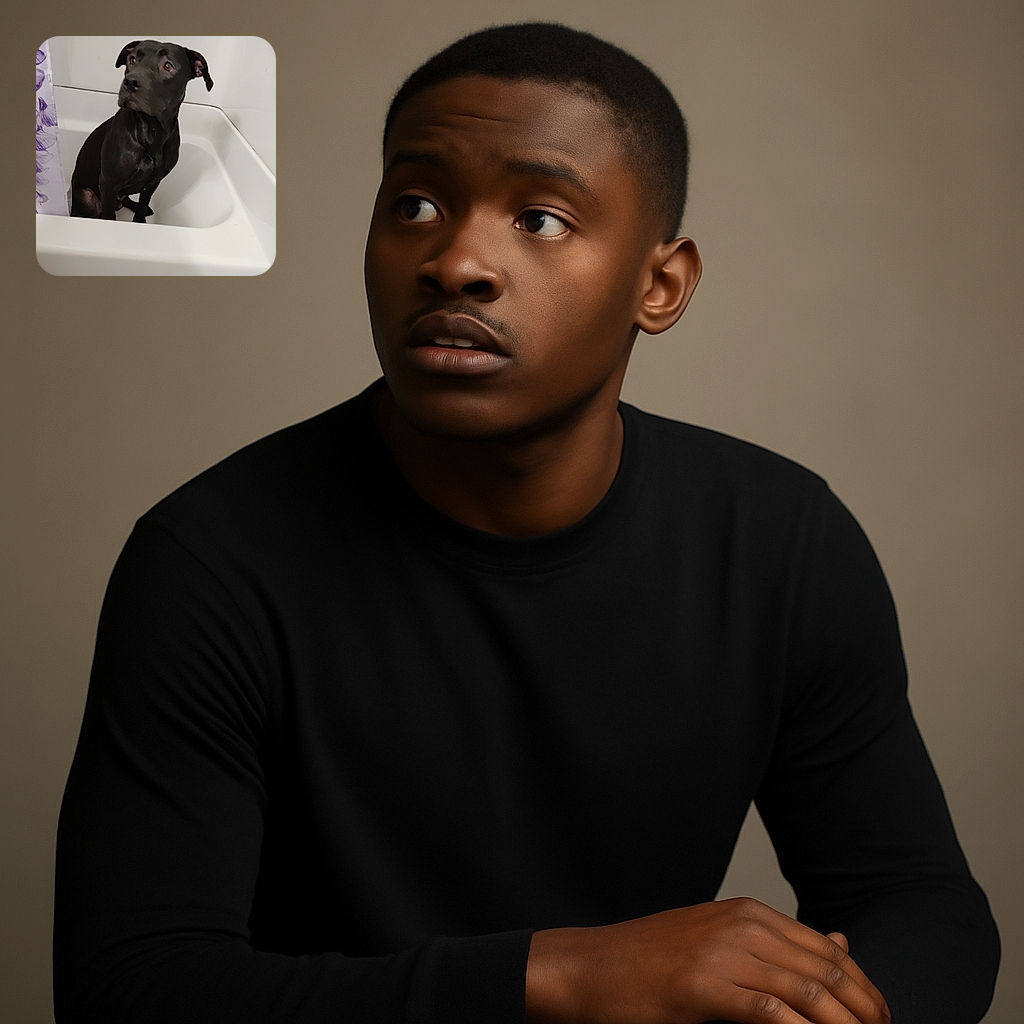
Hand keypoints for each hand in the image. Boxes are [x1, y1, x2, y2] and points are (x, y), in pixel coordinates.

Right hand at [526, 897, 890, 1023]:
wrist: (591, 966)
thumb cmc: (651, 960)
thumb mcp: (719, 939)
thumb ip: (779, 943)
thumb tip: (841, 944)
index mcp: (747, 913)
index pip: (826, 950)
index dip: (863, 989)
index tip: (880, 1019)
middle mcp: (741, 925)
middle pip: (826, 970)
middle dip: (865, 1011)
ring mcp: (722, 954)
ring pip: (807, 992)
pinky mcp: (704, 987)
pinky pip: (770, 1011)